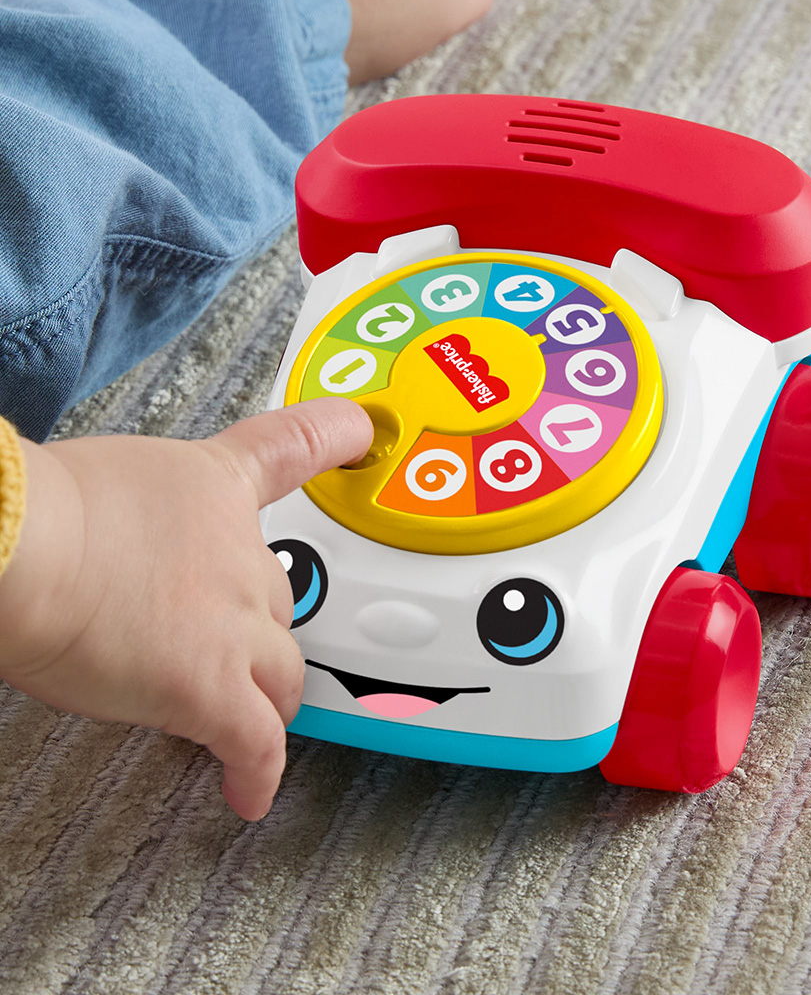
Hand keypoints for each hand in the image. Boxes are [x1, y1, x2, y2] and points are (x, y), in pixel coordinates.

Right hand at [0, 398, 371, 820]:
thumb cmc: (40, 509)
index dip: (334, 436)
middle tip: (235, 648)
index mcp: (217, 487)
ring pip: (280, 674)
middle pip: (281, 600)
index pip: (293, 447)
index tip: (361, 434)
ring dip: (268, 697)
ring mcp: (236, 624)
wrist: (21, 545)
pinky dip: (257, 771)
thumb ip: (144, 515)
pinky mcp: (212, 689)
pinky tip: (249, 792)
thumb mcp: (106, 481)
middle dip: (263, 628)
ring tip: (249, 718)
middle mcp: (243, 555)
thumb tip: (120, 549)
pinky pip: (255, 742)